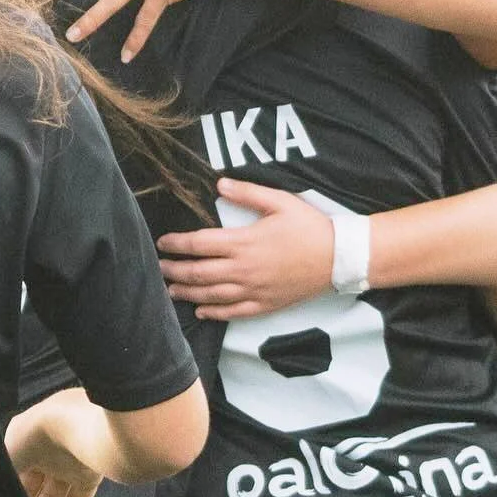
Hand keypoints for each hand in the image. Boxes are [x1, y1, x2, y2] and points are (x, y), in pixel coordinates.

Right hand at [5, 390, 104, 496]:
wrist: (75, 427)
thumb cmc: (35, 434)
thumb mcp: (6, 453)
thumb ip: (2, 474)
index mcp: (27, 436)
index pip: (17, 468)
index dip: (11, 489)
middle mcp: (49, 449)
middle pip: (36, 483)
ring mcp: (70, 462)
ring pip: (57, 493)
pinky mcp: (90, 475)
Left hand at [158, 178, 334, 319]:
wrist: (338, 257)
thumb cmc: (310, 227)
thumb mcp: (280, 201)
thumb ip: (248, 193)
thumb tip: (219, 184)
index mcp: (244, 242)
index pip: (199, 244)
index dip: (176, 244)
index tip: (162, 243)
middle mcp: (244, 270)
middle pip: (198, 273)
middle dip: (174, 271)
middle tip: (159, 268)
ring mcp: (254, 291)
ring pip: (211, 296)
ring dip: (187, 293)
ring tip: (171, 290)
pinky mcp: (265, 305)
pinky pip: (233, 313)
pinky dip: (214, 313)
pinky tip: (201, 311)